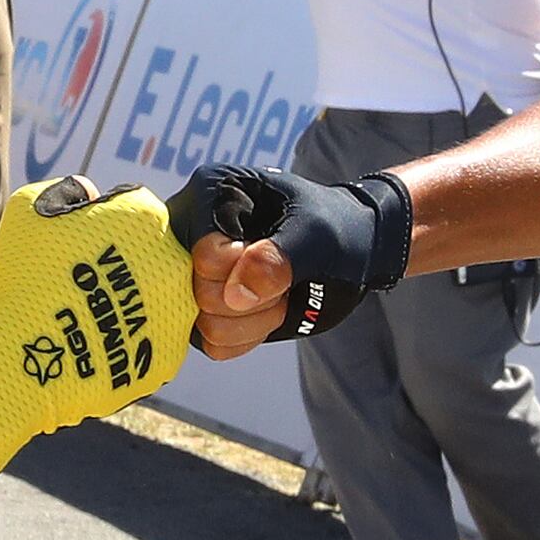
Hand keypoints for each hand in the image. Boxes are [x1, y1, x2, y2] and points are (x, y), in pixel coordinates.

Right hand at [0, 178, 192, 473]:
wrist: (18, 358)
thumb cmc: (21, 276)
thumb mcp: (32, 208)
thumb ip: (72, 191)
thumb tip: (92, 195)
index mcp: (147, 217)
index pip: (136, 213)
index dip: (105, 228)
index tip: (79, 248)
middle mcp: (174, 262)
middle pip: (155, 256)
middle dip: (128, 264)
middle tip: (82, 284)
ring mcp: (176, 313)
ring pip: (159, 298)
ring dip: (133, 302)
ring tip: (88, 317)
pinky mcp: (169, 356)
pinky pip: (154, 339)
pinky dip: (132, 340)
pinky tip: (97, 342)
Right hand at [170, 163, 411, 346]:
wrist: (349, 250)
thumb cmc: (334, 227)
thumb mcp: (317, 234)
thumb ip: (279, 257)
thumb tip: (236, 295)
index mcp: (209, 194)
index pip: (202, 253)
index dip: (244, 267)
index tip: (276, 250)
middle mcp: (189, 234)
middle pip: (198, 293)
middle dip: (254, 296)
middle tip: (285, 275)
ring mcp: (192, 275)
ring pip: (203, 326)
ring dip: (255, 318)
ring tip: (280, 291)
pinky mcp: (203, 309)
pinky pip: (212, 345)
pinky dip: (248, 335)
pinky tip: (268, 309)